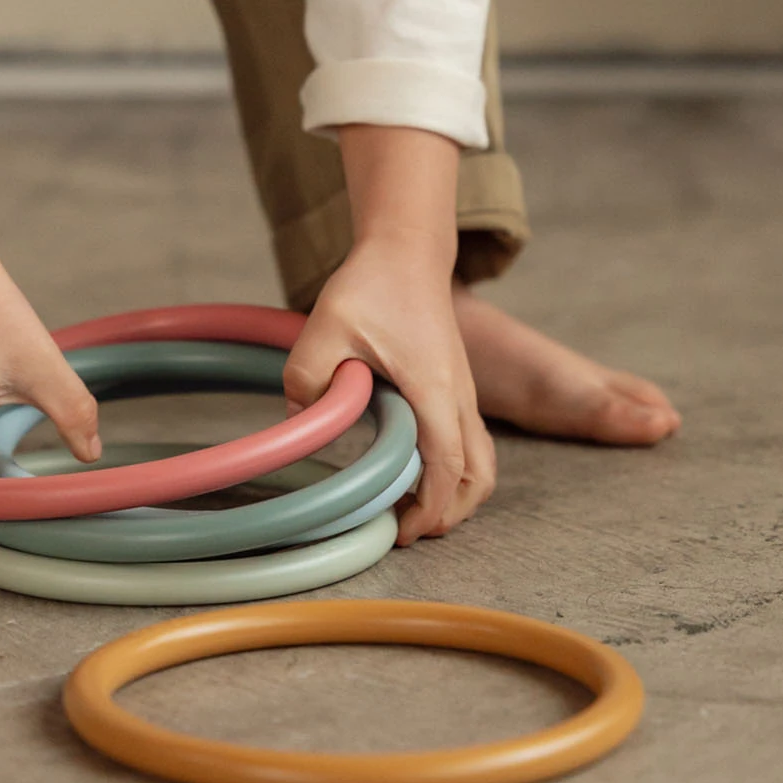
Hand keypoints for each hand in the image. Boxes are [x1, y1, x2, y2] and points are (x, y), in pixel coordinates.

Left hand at [282, 236, 495, 544]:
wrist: (406, 249)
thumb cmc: (372, 284)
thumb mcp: (326, 326)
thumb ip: (309, 377)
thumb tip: (301, 422)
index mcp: (433, 388)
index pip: (446, 466)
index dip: (429, 508)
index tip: (401, 533)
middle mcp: (459, 395)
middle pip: (479, 476)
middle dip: (451, 513)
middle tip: (406, 530)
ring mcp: (463, 391)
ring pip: (481, 461)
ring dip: (455, 493)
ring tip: (410, 508)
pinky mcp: (456, 384)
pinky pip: (470, 441)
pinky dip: (453, 469)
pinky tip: (410, 469)